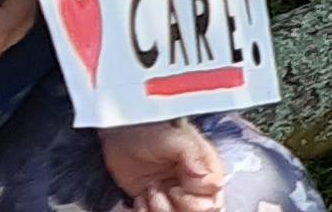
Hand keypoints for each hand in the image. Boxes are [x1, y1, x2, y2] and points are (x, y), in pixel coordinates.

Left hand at [99, 119, 231, 211]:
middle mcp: (194, 183)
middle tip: (158, 192)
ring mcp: (175, 194)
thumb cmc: (150, 128)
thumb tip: (209, 180)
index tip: (175, 188)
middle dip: (177, 208)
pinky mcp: (157, 201)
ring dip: (160, 211)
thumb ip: (195, 156)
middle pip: (202, 211)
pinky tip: (139, 200)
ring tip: (148, 192)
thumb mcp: (176, 137)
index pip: (212, 197)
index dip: (193, 199)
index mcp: (206, 167)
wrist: (119, 133)